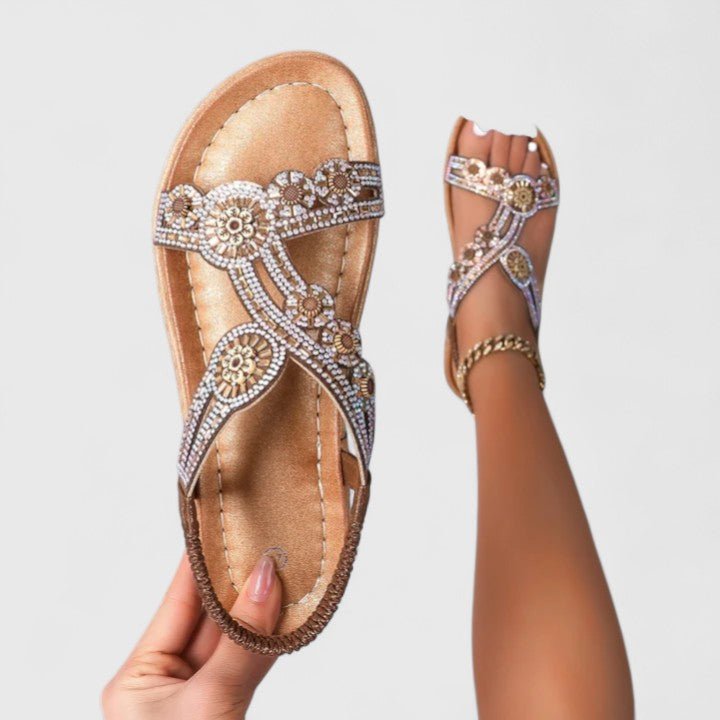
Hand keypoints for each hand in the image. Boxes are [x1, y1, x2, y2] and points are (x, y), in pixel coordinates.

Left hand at [103, 553, 280, 718]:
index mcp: (136, 679)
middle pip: (207, 619)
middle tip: (266, 546)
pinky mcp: (225, 707)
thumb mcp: (209, 700)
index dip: (201, 564)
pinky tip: (286, 614)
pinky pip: (248, 663)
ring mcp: (196, 696)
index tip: (222, 526)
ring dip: (259, 611)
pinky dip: (268, 640)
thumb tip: (265, 580)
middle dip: (237, 584)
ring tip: (282, 572)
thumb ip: (242, 641)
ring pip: (232, 641)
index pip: (176, 603)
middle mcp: (164, 682)